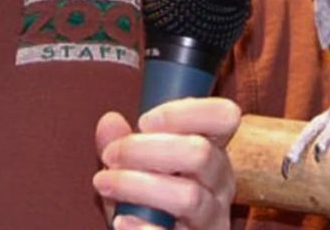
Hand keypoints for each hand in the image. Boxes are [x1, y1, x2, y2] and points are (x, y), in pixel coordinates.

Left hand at [93, 97, 241, 229]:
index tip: (144, 121)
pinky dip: (144, 229)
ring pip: (188, 197)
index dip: (186, 112)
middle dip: (147, 149)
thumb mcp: (136, 169)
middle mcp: (221, 183)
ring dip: (137, 185)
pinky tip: (122, 221)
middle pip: (200, 153)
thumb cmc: (151, 203)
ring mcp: (213, 219)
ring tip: (104, 183)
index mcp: (213, 151)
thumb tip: (110, 121)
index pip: (224, 116)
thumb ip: (123, 144)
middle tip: (112, 154)